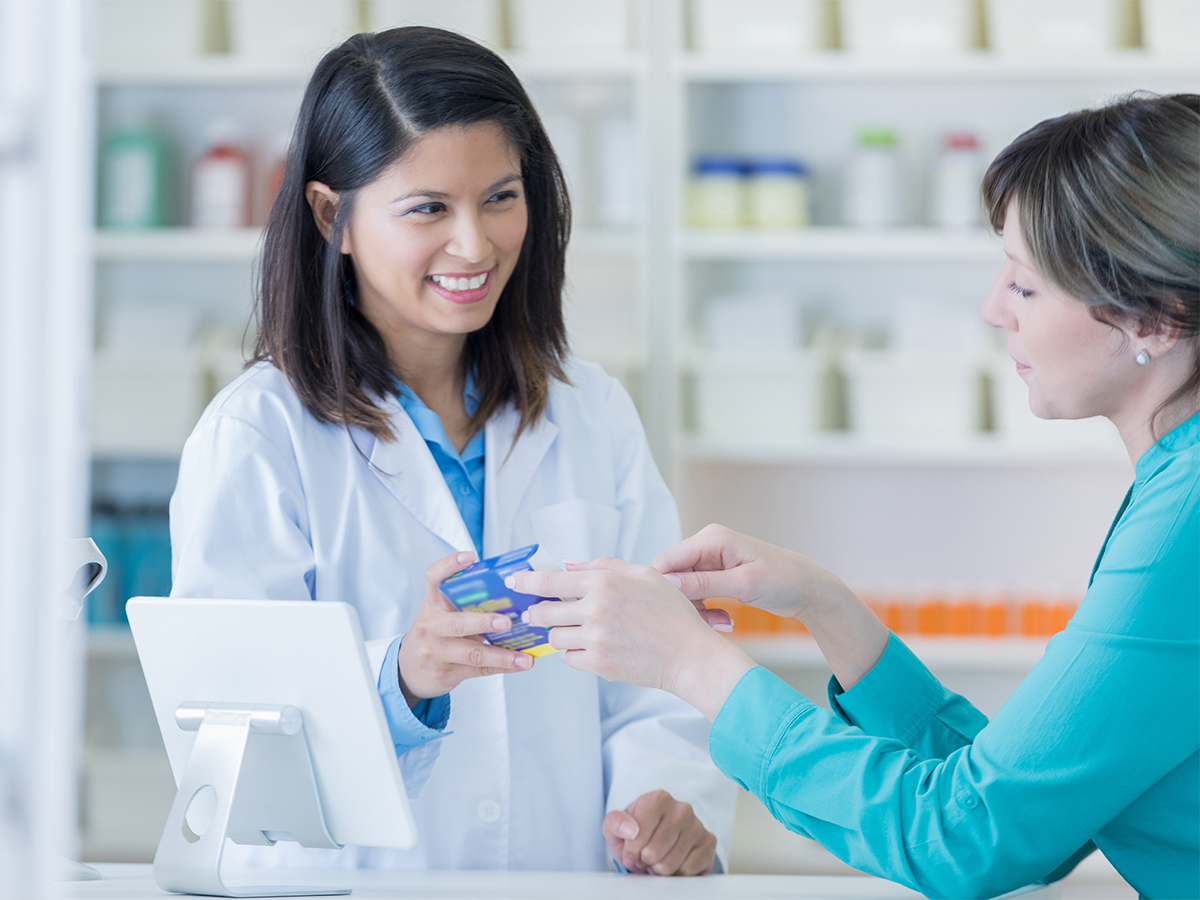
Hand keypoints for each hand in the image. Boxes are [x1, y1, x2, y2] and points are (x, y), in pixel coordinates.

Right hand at [396, 551, 533, 706]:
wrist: (409, 668)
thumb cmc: (434, 633)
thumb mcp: (441, 612)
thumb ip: (465, 601)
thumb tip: (510, 590)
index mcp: (433, 604)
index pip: (434, 579)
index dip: (449, 566)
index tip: (470, 557)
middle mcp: (432, 626)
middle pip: (457, 623)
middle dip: (483, 623)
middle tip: (507, 621)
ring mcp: (438, 651)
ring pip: (472, 653)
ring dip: (502, 655)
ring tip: (523, 657)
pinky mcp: (447, 672)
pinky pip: (479, 670)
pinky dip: (502, 667)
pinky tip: (519, 664)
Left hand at [511, 558, 754, 719]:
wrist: (690, 656)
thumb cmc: (672, 614)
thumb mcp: (645, 575)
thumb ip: (605, 565)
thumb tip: (569, 565)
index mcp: (604, 583)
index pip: (550, 582)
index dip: (526, 582)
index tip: (513, 582)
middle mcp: (596, 609)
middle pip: (543, 613)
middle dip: (537, 613)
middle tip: (539, 614)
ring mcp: (595, 639)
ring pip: (554, 638)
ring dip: (560, 635)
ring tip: (580, 632)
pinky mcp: (599, 664)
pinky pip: (570, 659)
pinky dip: (577, 654)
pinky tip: (596, 648)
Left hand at [603, 790, 716, 875]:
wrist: (657, 842)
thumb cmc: (635, 834)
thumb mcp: (616, 827)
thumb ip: (614, 823)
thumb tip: (630, 829)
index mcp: (658, 798)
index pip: (638, 834)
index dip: (631, 851)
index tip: (631, 851)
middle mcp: (681, 808)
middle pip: (654, 852)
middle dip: (645, 861)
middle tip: (645, 857)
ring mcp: (697, 824)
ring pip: (671, 864)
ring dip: (658, 869)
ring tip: (657, 861)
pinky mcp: (709, 842)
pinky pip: (688, 870)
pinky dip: (676, 874)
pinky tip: (673, 864)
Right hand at [653, 524, 853, 622]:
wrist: (808, 589)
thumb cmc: (784, 580)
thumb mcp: (744, 584)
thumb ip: (704, 583)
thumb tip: (667, 584)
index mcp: (711, 538)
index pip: (667, 561)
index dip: (664, 588)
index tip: (675, 613)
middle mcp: (706, 545)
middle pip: (672, 576)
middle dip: (683, 603)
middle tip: (705, 623)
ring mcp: (710, 561)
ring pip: (683, 589)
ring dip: (696, 610)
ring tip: (720, 624)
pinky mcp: (715, 575)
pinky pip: (697, 594)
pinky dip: (706, 610)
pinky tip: (723, 621)